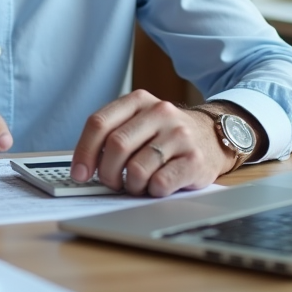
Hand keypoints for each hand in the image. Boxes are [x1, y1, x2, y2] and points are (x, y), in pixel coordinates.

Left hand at [70, 90, 234, 196]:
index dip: (84, 152)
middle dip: (107, 172)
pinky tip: (157, 185)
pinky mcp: (195, 159)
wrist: (212, 136)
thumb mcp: (139, 122)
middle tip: (112, 182)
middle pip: (116, 146)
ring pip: (137, 169)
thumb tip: (82, 167)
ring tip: (138, 183)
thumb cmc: (166, 135)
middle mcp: (160, 112)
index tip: (79, 173)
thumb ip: (112, 134)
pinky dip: (152, 191)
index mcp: (138, 100)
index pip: (99, 123)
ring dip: (131, 185)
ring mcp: (179, 134)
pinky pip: (160, 183)